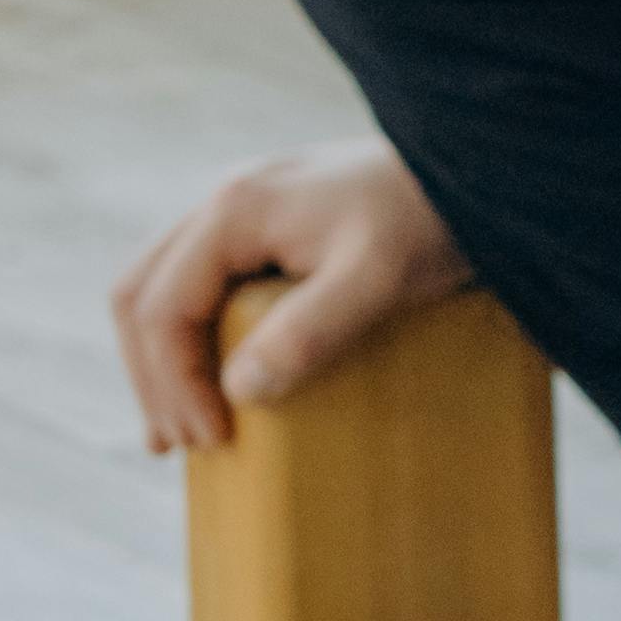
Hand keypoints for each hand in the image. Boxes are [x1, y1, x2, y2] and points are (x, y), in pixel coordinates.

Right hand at [111, 143, 469, 454]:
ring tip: (181, 429)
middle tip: (183, 446)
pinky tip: (213, 377)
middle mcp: (226, 199)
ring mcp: (246, 209)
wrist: (478, 174)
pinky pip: (201, 283)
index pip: (162, 308)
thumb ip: (309, 330)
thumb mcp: (376, 279)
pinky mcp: (270, 226)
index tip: (214, 439)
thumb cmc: (429, 222)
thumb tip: (238, 389)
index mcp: (234, 209)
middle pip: (141, 294)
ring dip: (160, 358)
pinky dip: (189, 335)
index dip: (173, 383)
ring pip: (162, 285)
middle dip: (152, 376)